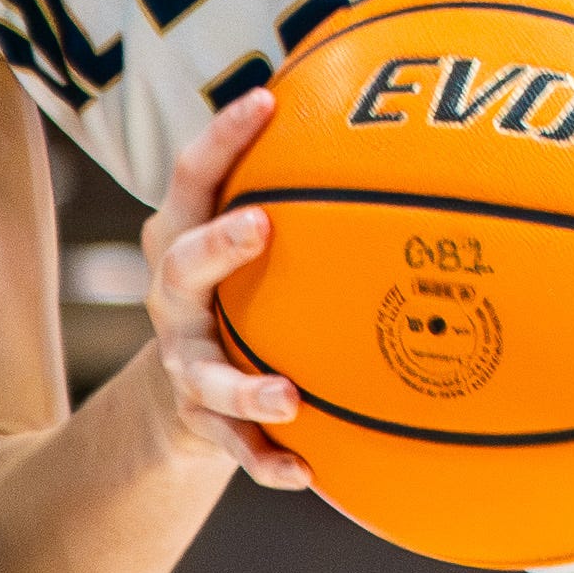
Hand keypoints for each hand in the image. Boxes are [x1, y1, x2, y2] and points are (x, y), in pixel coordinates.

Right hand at [135, 112, 314, 493]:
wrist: (186, 391)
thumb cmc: (243, 289)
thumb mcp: (252, 238)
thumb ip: (303, 190)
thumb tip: (399, 125)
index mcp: (184, 238)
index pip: (191, 176)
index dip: (221, 136)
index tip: (266, 99)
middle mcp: (174, 298)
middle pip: (180, 264)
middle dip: (218, 243)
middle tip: (262, 224)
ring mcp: (184, 362)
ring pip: (203, 375)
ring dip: (243, 386)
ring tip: (288, 397)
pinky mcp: (201, 420)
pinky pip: (232, 445)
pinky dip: (266, 460)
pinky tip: (306, 474)